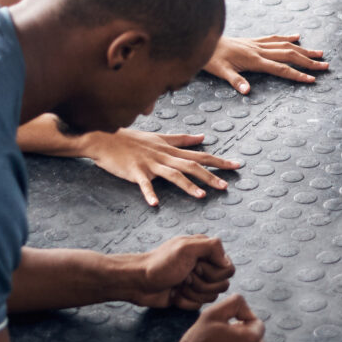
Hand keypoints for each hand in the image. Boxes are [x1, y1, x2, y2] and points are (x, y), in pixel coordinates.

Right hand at [77, 128, 240, 206]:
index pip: (199, 155)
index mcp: (170, 150)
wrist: (104, 138)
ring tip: (201, 196)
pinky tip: (155, 204)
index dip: (219, 161)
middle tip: (226, 186)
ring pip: (172, 174)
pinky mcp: (135, 172)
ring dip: (187, 185)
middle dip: (210, 175)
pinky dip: (150, 193)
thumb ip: (182, 139)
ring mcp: (149, 164)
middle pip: (191, 165)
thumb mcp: (159, 137)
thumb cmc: (131, 139)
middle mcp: (164, 156)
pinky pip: (143, 183)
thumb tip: (203, 137)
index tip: (237, 166)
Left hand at [115, 234, 235, 308]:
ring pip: (212, 297)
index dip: (213, 272)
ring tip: (178, 285)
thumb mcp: (186, 248)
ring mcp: (198, 282)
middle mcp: (205, 266)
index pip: (228, 269)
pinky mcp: (190, 296)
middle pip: (222, 285)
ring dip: (192, 293)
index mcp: (207, 252)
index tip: (195, 266)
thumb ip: (212, 247)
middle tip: (184, 276)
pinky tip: (174, 294)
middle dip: (202, 284)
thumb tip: (226, 262)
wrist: (139, 282)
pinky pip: (199, 305)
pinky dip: (185, 301)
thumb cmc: (160, 264)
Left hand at [204, 34, 328, 93]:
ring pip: (286, 45)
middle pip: (290, 55)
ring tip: (319, 53)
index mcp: (254, 60)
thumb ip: (235, 81)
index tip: (312, 79)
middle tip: (325, 66)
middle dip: (309, 61)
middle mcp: (259, 50)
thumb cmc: (211, 58)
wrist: (204, 39)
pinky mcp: (253, 40)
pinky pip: (274, 38)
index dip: (297, 74)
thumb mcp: (221, 72)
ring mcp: (257, 44)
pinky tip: (297, 37)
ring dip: (304, 49)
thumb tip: (247, 91)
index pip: (281, 69)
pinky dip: (287, 38)